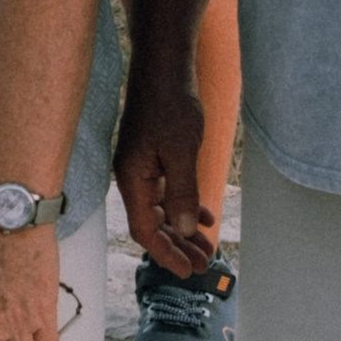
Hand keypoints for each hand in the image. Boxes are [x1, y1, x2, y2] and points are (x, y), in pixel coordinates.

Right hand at [115, 73, 212, 277]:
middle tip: (204, 266)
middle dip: (178, 248)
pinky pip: (168, 192)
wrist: (164, 68)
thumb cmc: (170, 104)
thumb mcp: (181, 151)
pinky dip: (185, 207)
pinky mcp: (154, 158)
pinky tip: (205, 217)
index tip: (186, 272)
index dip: (165, 254)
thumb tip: (181, 230)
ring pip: (163, 211)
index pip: (144, 230)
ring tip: (207, 248)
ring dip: (184, 231)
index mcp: (132, 179)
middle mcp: (133, 178)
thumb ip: (182, 192)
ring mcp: (143, 168)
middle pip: (153, 225)